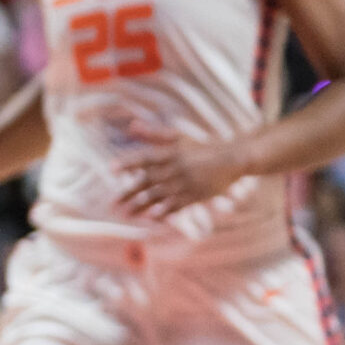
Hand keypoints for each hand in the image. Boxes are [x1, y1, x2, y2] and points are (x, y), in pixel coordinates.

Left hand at [120, 122, 245, 219]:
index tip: (111, 169)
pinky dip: (164, 212)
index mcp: (171, 152)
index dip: (129, 162)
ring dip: (141, 206)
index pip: (146, 157)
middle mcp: (176, 168)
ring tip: (125, 215)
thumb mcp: (179, 136)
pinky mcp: (196, 195)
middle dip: (129, 193)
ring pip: (159, 196)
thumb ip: (154, 134)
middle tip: (111, 204)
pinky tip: (151, 218)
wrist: (233, 159)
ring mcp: (186, 183)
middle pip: (148, 181)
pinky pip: (177, 205)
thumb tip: (131, 126)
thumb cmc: (202, 146)